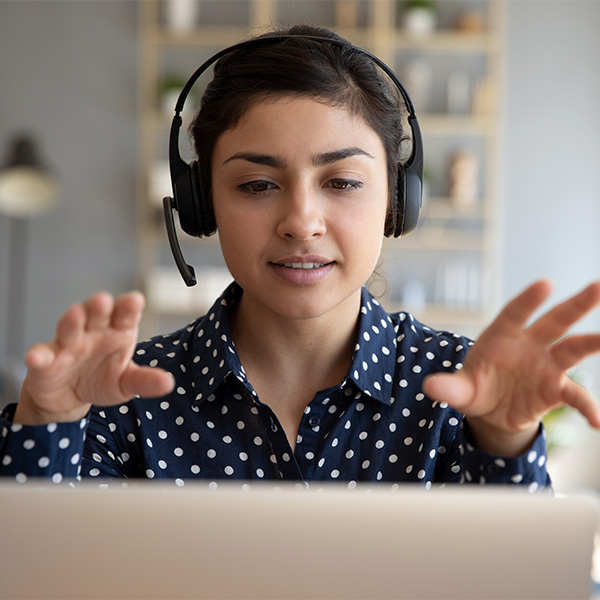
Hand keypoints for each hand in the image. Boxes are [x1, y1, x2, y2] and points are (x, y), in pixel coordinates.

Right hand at [15, 292, 173, 424]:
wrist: (70, 397)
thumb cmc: (103, 379)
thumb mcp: (128, 383)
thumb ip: (146, 381)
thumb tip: (168, 383)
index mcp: (118, 332)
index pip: (126, 315)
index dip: (129, 306)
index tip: (135, 300)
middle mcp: (94, 332)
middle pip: (97, 314)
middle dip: (99, 306)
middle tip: (104, 300)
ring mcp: (69, 344)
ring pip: (70, 328)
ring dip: (72, 320)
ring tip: (75, 314)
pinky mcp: (46, 361)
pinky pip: (42, 356)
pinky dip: (38, 355)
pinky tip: (37, 357)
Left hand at [423, 280, 599, 456]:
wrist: (490, 411)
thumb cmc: (474, 388)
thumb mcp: (459, 390)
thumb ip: (449, 387)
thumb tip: (430, 386)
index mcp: (501, 336)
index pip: (514, 313)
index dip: (528, 300)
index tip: (545, 284)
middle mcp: (528, 345)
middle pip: (554, 321)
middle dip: (576, 304)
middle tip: (598, 286)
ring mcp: (546, 365)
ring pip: (574, 349)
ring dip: (594, 341)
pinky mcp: (556, 388)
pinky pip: (576, 396)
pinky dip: (588, 407)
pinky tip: (597, 422)